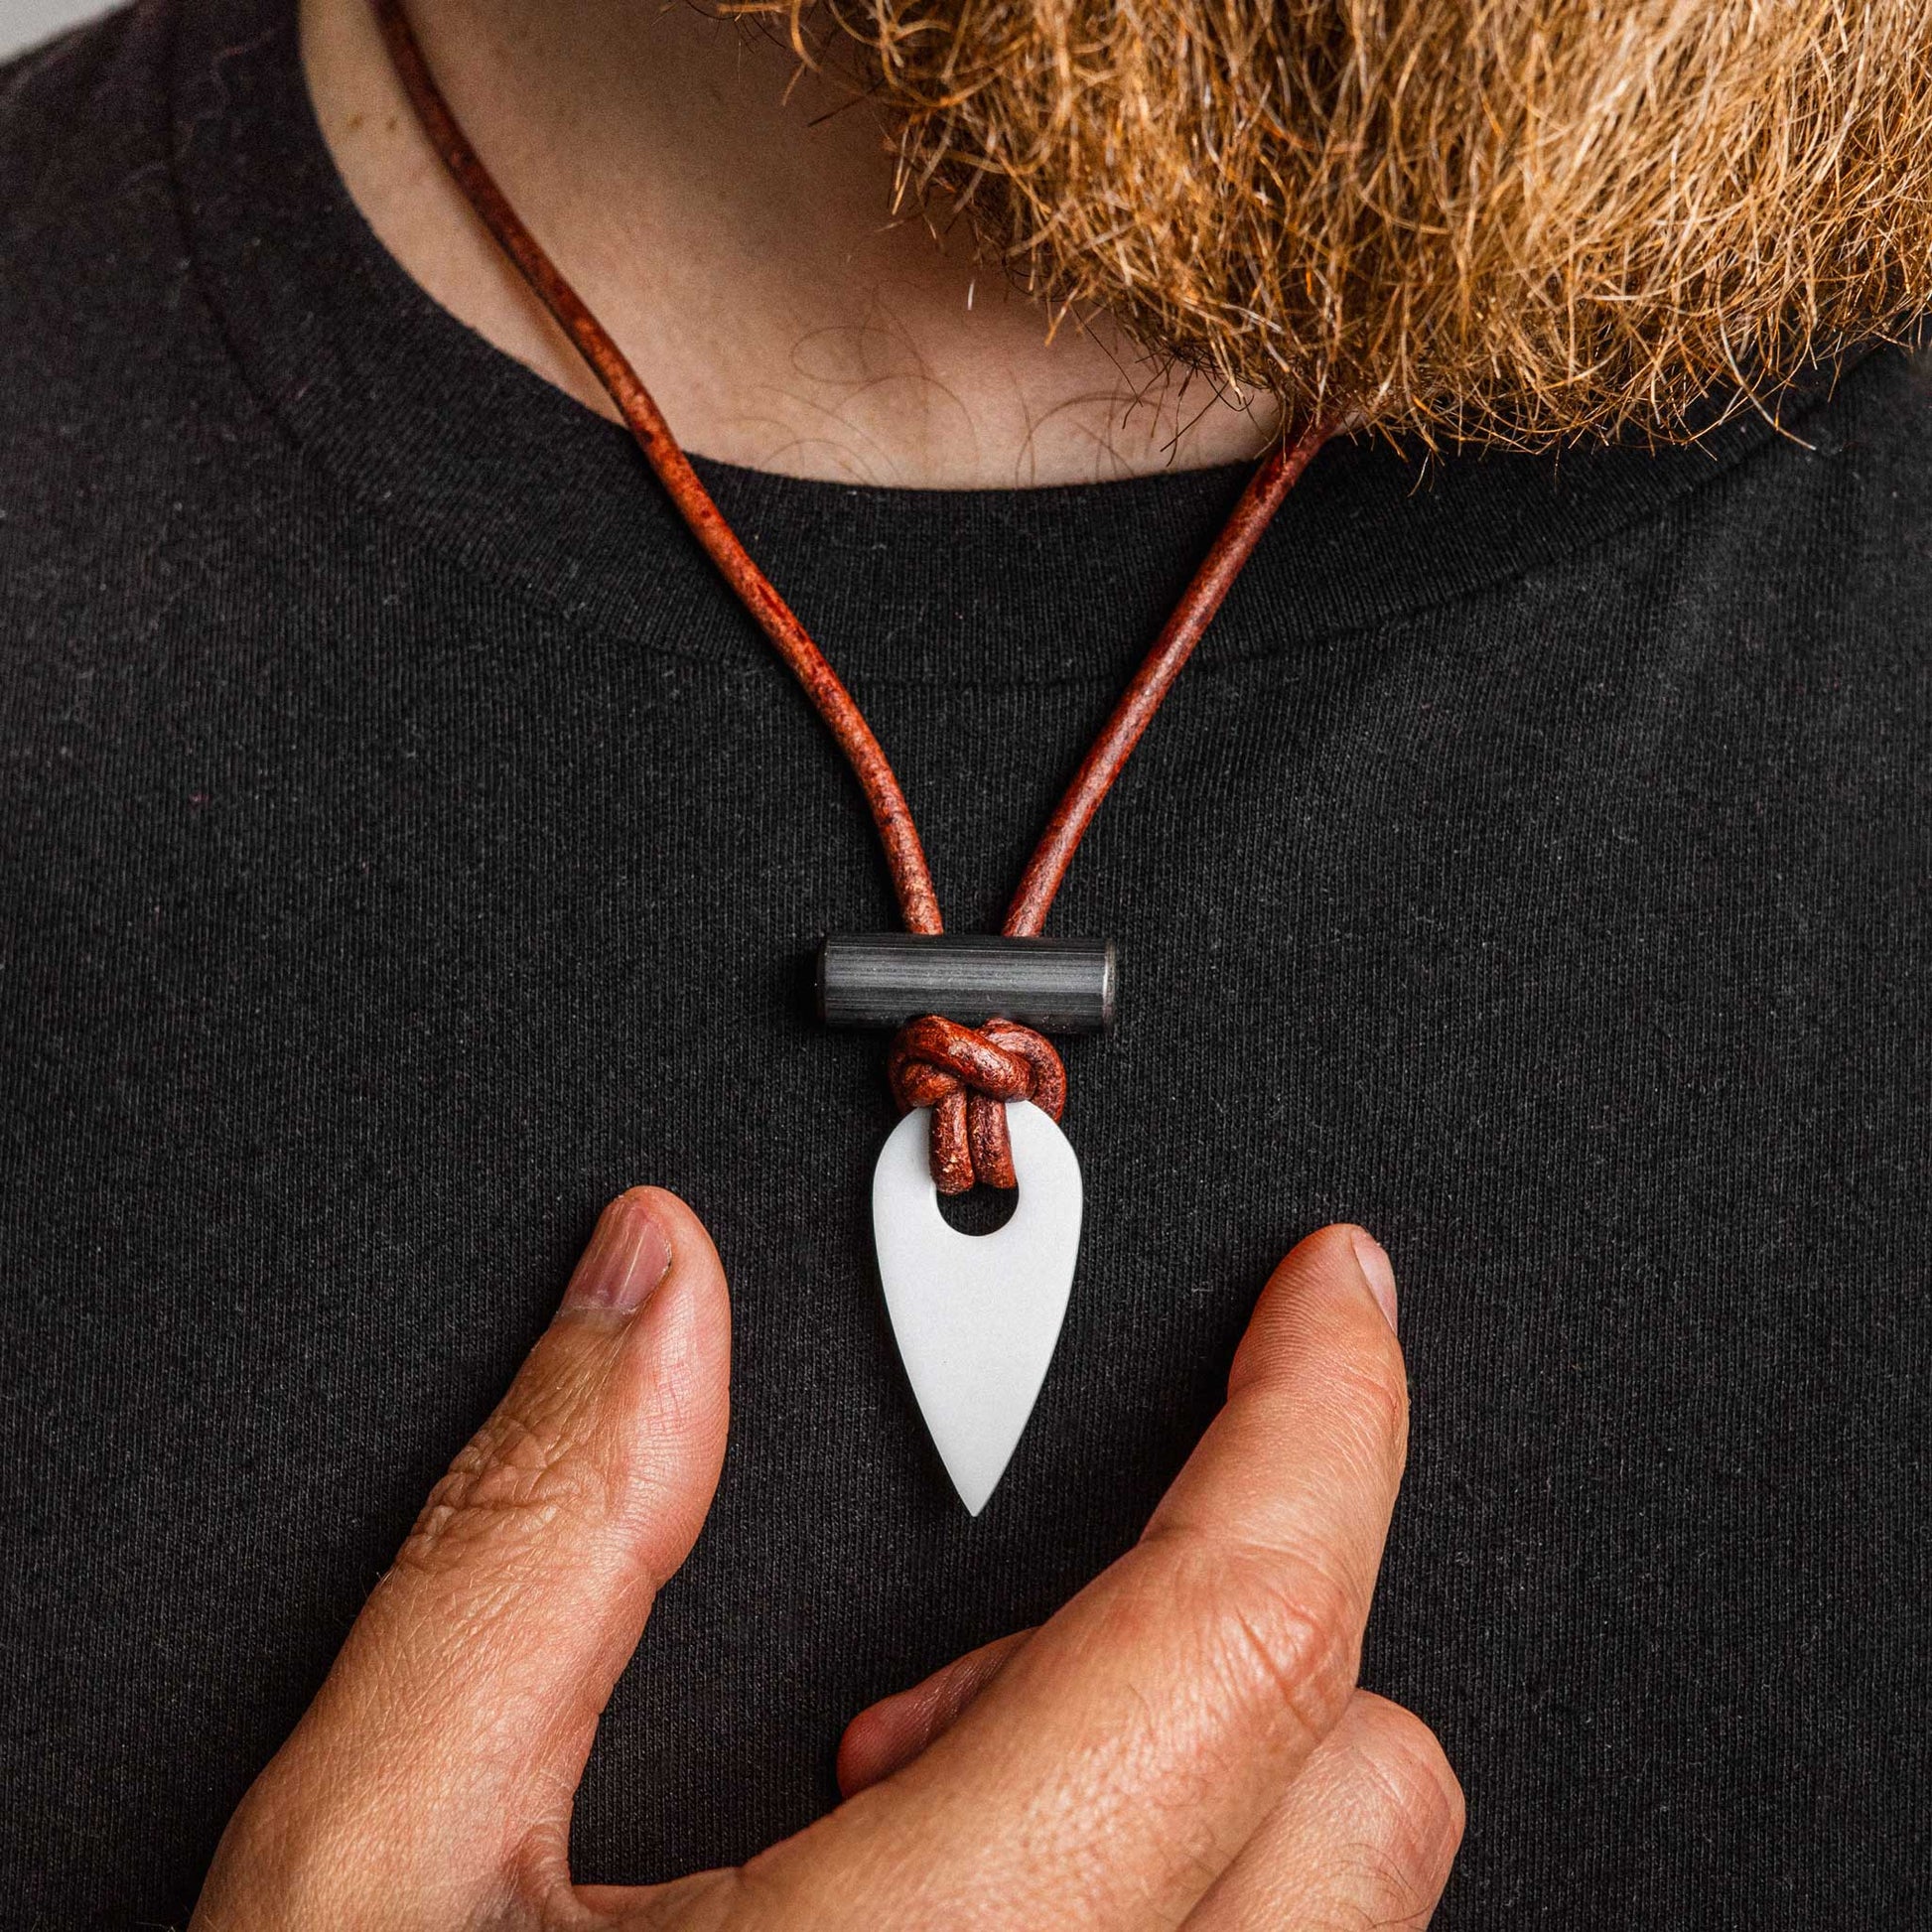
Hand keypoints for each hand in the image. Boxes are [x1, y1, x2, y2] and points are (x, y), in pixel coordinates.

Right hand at [191, 1188, 1460, 1929]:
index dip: (1317, 1416)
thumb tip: (649, 1302)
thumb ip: (537, 1544)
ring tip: (925, 1831)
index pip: (1241, 1639)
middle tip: (967, 1671)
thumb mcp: (372, 1869)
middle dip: (1210, 1637)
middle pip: (1359, 1789)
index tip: (1332, 1300)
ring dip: (1187, 1799)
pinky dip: (1175, 1920)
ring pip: (1338, 1924)